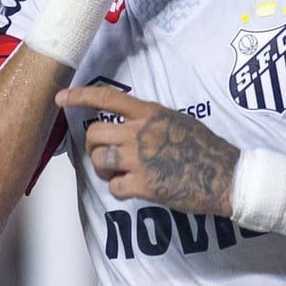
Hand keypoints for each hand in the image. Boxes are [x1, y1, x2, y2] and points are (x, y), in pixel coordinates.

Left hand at [55, 85, 238, 215]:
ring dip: (102, 169)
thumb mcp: (178, 120)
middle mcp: (141, 132)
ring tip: (117, 173)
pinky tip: (133, 188)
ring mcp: (140, 159)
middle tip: (103, 155)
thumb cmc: (206, 147)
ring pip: (98, 160)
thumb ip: (152, 120)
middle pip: (94, 133)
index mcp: (150, 112)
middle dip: (91, 146)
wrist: (225, 175)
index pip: (107, 98)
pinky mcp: (144, 185)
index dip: (80, 96)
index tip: (60, 97)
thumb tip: (131, 123)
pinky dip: (119, 190)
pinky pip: (114, 187)